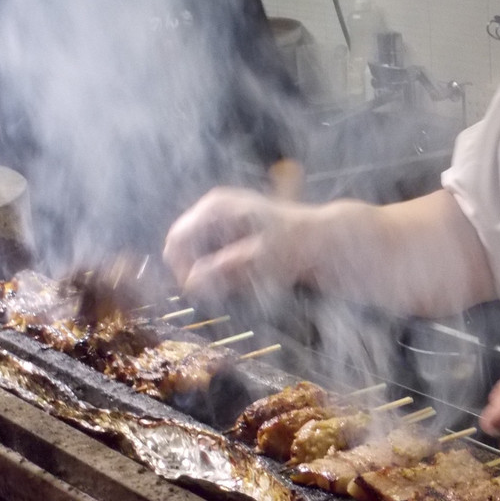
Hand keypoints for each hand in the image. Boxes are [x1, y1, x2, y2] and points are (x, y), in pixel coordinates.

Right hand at [163, 186, 326, 300]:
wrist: (322, 238)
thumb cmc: (294, 245)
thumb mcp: (260, 259)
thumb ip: (225, 270)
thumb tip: (191, 284)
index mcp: (215, 208)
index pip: (177, 240)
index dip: (181, 269)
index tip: (197, 292)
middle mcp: (213, 208)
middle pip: (184, 247)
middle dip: (196, 272)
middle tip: (219, 292)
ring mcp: (221, 219)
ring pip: (198, 254)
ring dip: (211, 273)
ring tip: (239, 282)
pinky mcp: (230, 232)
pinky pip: (213, 256)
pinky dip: (222, 271)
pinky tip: (243, 277)